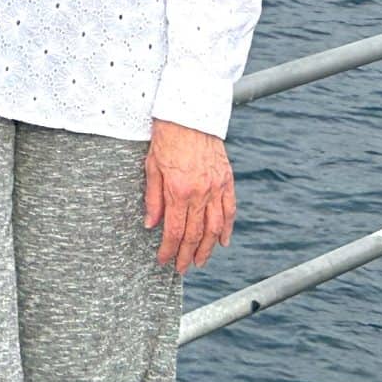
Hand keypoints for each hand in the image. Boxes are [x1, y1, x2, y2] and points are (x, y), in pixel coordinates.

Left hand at [144, 120, 234, 273]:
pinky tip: (223, 242)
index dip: (169, 249)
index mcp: (178, 191)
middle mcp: (200, 193)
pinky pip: (230, 210)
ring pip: (216, 228)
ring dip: (209, 249)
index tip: (163, 260)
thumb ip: (153, 199)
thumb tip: (151, 225)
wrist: (189, 113)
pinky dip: (228, 229)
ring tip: (200, 261)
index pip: (175, 231)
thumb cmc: (166, 137)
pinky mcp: (227, 180)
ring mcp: (217, 187)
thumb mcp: (151, 167)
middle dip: (187, 255)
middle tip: (181, 268)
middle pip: (196, 234)